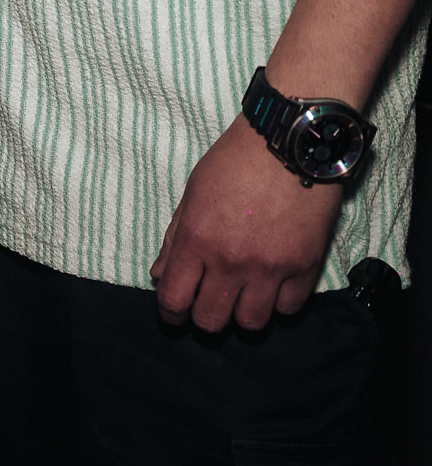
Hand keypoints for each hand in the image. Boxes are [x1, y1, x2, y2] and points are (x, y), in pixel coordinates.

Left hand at [149, 114, 340, 331]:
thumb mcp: (193, 193)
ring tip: (242, 290)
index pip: (175, 299)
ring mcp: (271, 268)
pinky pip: (287, 309)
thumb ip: (175, 239)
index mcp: (197, 238)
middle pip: (211, 321)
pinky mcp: (305, 268)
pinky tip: (272, 282)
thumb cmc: (234, 161)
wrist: (288, 143)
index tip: (174, 312)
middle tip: (208, 299)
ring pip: (251, 324)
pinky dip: (278, 302)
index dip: (170, 313)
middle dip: (204, 316)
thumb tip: (160, 276)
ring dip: (242, 311)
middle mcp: (232, 260)